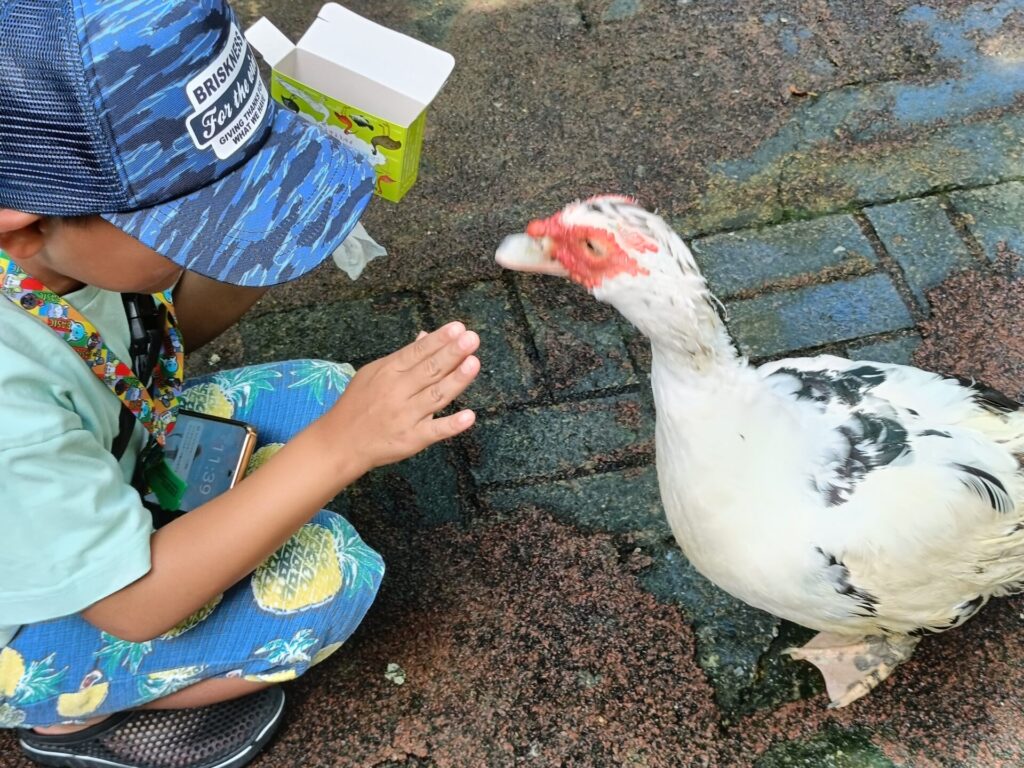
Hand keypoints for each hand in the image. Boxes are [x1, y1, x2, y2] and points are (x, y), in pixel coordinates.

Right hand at [325, 322, 479, 473]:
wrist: (340, 443)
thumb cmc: (358, 404)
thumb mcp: (374, 374)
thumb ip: (403, 357)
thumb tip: (426, 336)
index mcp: (388, 371)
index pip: (417, 352)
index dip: (438, 340)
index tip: (458, 328)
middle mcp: (397, 391)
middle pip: (429, 370)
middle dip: (452, 353)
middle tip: (472, 338)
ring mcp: (405, 416)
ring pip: (436, 395)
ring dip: (456, 380)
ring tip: (474, 363)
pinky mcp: (411, 439)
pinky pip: (434, 431)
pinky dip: (451, 424)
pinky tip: (468, 416)